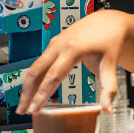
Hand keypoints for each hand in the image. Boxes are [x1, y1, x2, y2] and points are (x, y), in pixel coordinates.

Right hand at [16, 9, 130, 114]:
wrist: (109, 22)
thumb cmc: (110, 41)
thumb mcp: (111, 64)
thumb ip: (109, 88)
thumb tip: (108, 108)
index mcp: (73, 49)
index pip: (53, 76)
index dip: (42, 94)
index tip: (34, 109)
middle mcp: (60, 45)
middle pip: (37, 71)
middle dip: (27, 92)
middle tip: (23, 110)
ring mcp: (55, 43)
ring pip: (36, 66)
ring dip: (29, 85)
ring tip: (25, 103)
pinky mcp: (55, 44)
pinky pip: (41, 61)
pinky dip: (35, 76)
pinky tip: (34, 88)